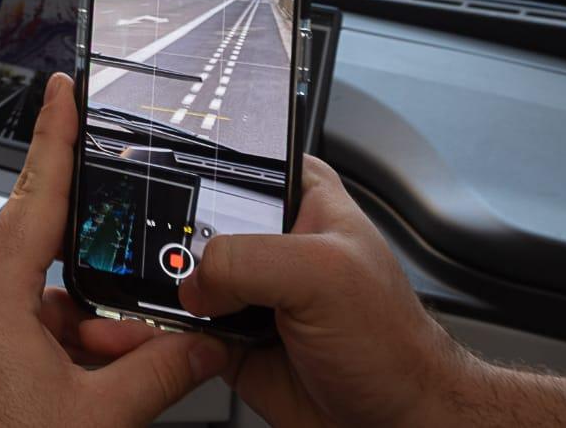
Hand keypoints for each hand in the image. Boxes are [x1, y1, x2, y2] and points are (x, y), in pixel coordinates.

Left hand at [0, 73, 227, 427]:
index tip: (66, 90)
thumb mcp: (100, 415)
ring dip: (95, 312)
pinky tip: (110, 374)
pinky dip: (77, 338)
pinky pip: (36, 324)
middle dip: (98, 245)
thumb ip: (162, 372)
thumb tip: (207, 344)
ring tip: (138, 350)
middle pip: (45, 240)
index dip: (56, 137)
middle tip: (140, 234)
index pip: (33, 194)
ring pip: (48, 291)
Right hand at [178, 155, 469, 427]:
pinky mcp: (228, 333)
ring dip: (171, 288)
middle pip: (197, 219)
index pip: (236, 162)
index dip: (201, 171)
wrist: (394, 422)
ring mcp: (246, 288)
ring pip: (183, 274)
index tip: (173, 190)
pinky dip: (172, 328)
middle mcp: (268, 241)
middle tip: (180, 259)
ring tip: (187, 299)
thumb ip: (247, 259)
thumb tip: (193, 280)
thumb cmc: (391, 345)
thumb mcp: (324, 276)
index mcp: (300, 199)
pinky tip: (184, 331)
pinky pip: (181, 323)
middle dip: (178, 238)